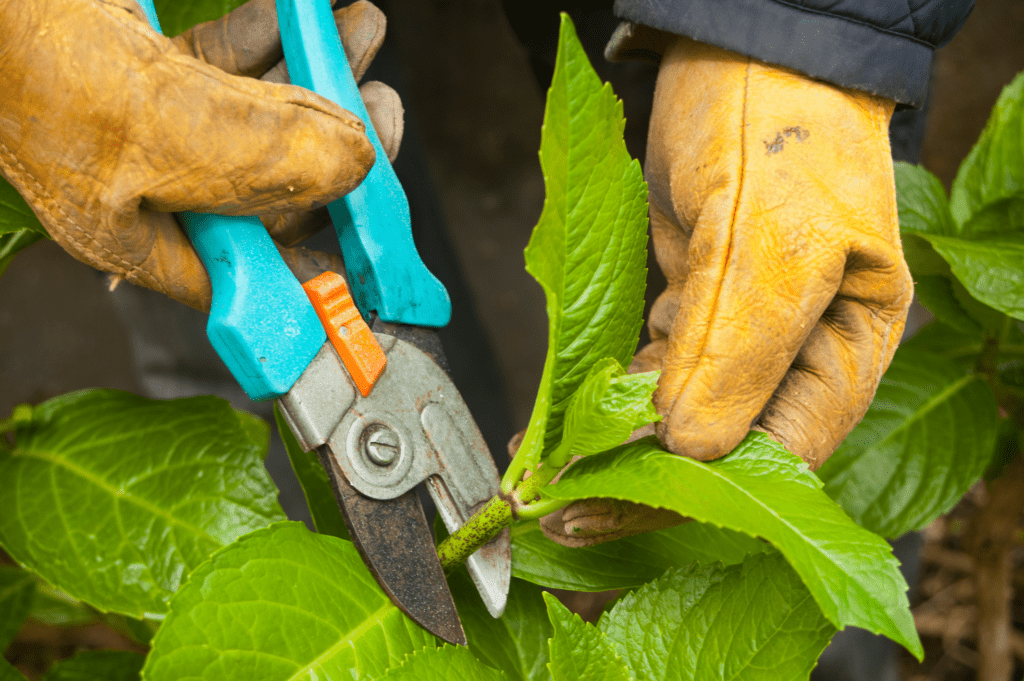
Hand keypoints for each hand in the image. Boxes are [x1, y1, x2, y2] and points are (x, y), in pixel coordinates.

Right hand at [0, 0, 400, 309]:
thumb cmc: (8, 52)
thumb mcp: (142, 119)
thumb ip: (249, 153)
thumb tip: (353, 163)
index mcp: (139, 234)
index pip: (254, 274)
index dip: (324, 267)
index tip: (389, 250)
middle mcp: (151, 188)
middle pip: (273, 187)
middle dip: (337, 147)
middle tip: (380, 108)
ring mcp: (153, 125)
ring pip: (260, 117)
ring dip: (320, 77)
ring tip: (361, 34)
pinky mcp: (151, 68)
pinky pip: (229, 63)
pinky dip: (271, 38)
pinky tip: (301, 12)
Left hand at [541, 36, 911, 547]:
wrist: (743, 53)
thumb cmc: (778, 127)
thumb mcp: (770, 237)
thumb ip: (735, 348)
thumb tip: (689, 446)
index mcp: (847, 350)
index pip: (777, 458)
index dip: (693, 495)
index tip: (609, 505)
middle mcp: (796, 354)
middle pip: (723, 451)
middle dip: (643, 482)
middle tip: (564, 504)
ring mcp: (742, 334)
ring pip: (680, 417)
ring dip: (614, 447)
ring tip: (549, 473)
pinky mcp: (695, 308)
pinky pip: (652, 373)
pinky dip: (609, 399)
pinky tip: (568, 422)